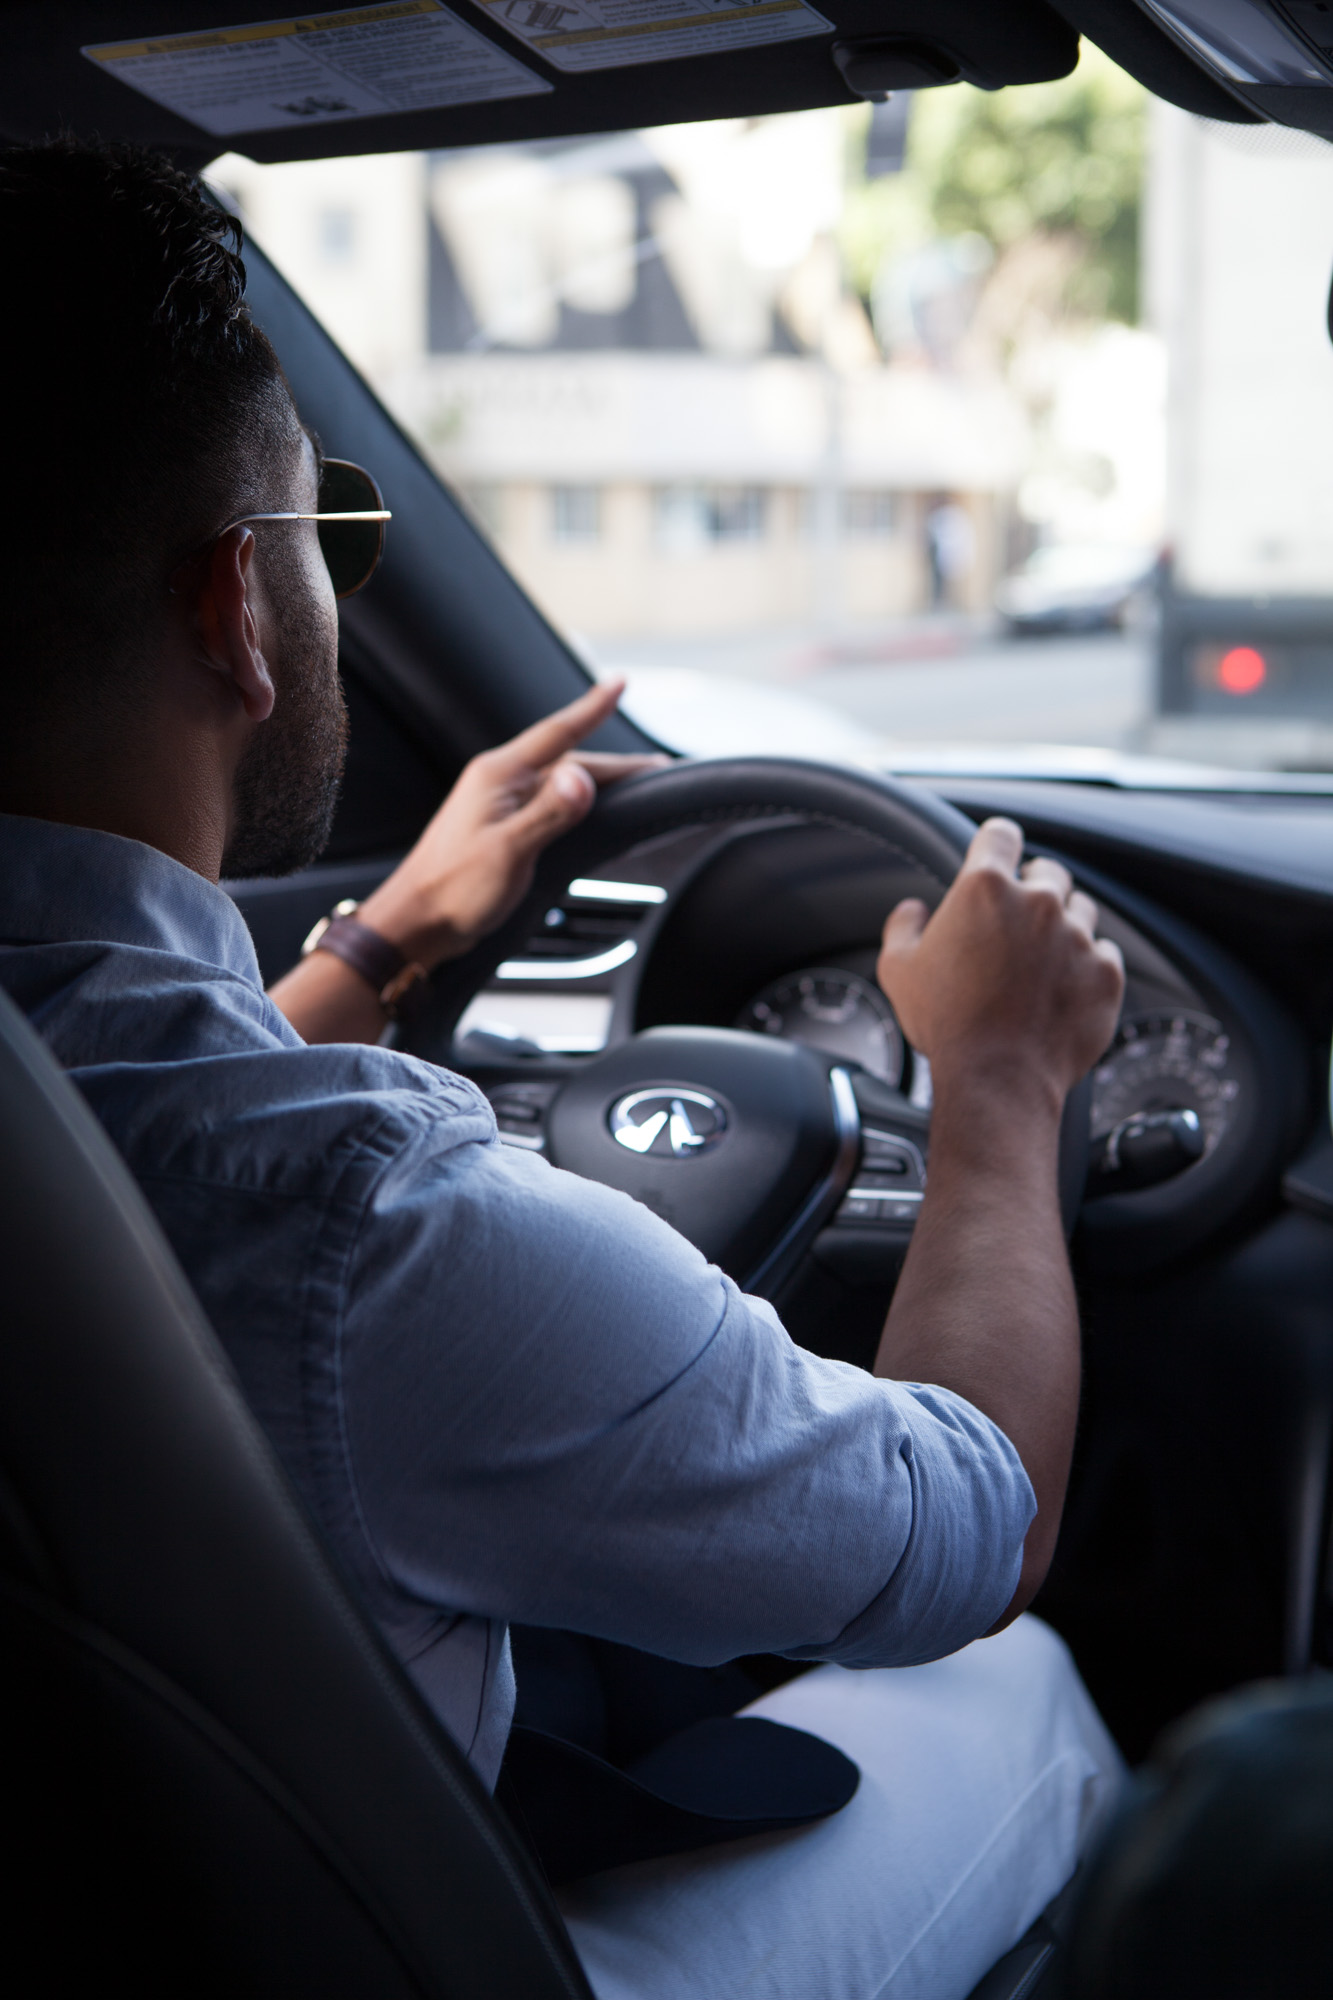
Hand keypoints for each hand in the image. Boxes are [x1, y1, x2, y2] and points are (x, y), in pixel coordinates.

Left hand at [355, 680, 663, 969]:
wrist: (416, 922)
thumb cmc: (454, 889)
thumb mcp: (509, 851)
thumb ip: (548, 813)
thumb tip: (584, 776)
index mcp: (498, 774)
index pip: (557, 732)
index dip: (592, 708)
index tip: (620, 683)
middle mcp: (499, 781)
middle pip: (568, 759)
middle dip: (614, 763)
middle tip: (656, 768)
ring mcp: (498, 803)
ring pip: (560, 783)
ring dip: (597, 782)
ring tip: (633, 785)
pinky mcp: (499, 826)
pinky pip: (549, 802)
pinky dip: (577, 802)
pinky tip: (587, 808)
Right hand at [877, 817, 1123, 1112]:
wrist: (998, 1080)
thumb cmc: (946, 1024)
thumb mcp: (898, 970)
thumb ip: (903, 926)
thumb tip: (912, 910)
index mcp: (985, 889)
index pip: (1001, 834)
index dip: (997, 845)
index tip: (997, 858)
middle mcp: (1039, 903)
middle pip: (1048, 870)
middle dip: (1033, 891)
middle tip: (1014, 928)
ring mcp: (1079, 936)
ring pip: (1081, 909)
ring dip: (1064, 926)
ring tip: (1038, 964)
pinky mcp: (1106, 972)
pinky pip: (1104, 953)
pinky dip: (1086, 966)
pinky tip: (1059, 991)